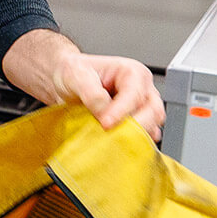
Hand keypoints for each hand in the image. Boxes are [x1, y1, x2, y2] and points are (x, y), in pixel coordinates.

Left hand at [4, 30, 165, 138]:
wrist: (63, 81)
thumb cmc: (73, 73)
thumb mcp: (76, 76)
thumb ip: (91, 93)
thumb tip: (104, 110)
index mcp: (132, 72)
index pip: (135, 95)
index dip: (121, 112)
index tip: (105, 124)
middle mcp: (141, 89)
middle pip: (152, 111)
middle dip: (134, 125)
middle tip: (111, 134)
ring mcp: (141, 107)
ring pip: (153, 125)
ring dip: (136, 135)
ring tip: (114, 139)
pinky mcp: (136, 123)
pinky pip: (145, 136)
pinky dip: (136, 143)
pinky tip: (120, 145)